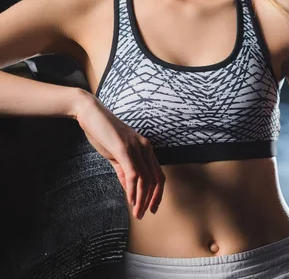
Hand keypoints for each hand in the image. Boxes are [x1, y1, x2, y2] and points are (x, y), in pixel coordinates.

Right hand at [74, 94, 165, 218]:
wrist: (90, 114)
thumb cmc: (103, 133)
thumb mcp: (116, 155)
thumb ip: (124, 171)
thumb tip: (130, 189)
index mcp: (146, 148)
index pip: (159, 174)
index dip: (158, 193)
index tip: (152, 207)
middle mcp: (145, 147)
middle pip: (156, 179)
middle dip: (152, 199)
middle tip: (145, 214)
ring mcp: (136, 148)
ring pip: (145, 180)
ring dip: (142, 199)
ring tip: (137, 212)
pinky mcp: (124, 149)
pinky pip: (134, 174)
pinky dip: (134, 190)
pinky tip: (130, 200)